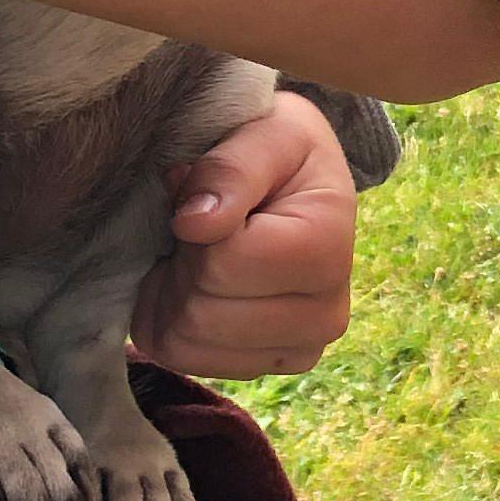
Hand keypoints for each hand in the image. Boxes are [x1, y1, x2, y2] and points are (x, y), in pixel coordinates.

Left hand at [127, 91, 357, 377]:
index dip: (193, 226)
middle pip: (201, 313)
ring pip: (186, 344)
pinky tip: (195, 287)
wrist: (301, 186)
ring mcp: (300, 351)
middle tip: (198, 228)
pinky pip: (184, 360)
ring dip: (171, 295)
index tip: (206, 198)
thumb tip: (194, 222)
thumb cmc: (281, 153)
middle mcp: (326, 315)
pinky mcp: (267, 366)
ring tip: (197, 255)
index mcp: (328, 250)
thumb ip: (229, 169)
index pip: (221, 264)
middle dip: (181, 264)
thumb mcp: (264, 134)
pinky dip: (171, 322)